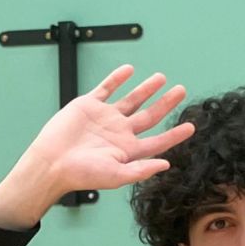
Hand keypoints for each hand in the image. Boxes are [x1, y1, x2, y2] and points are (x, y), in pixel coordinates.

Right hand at [0, 66, 193, 227]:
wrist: (52, 162)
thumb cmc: (82, 174)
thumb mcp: (116, 175)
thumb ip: (141, 170)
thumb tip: (167, 165)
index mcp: (128, 150)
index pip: (158, 141)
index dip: (175, 134)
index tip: (191, 126)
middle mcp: (119, 132)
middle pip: (149, 115)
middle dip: (166, 103)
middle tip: (181, 90)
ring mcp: (105, 117)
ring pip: (131, 99)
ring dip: (147, 89)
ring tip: (162, 78)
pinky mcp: (89, 105)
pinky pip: (106, 88)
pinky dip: (117, 78)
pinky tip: (129, 70)